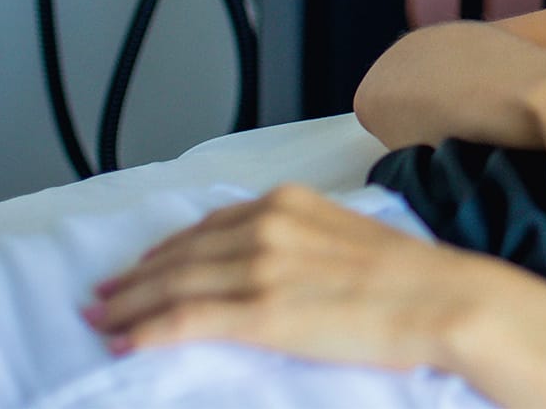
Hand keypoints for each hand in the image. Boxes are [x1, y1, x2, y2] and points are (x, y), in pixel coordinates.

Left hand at [86, 184, 525, 371]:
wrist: (444, 299)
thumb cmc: (412, 278)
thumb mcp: (348, 236)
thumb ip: (302, 241)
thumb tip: (279, 265)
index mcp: (285, 204)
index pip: (206, 227)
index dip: (165, 250)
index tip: (140, 266)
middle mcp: (264, 226)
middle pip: (179, 255)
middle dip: (134, 278)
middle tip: (101, 296)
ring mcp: (260, 268)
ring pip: (173, 285)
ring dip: (129, 305)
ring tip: (101, 320)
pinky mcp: (262, 312)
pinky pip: (188, 320)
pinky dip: (148, 330)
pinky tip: (126, 341)